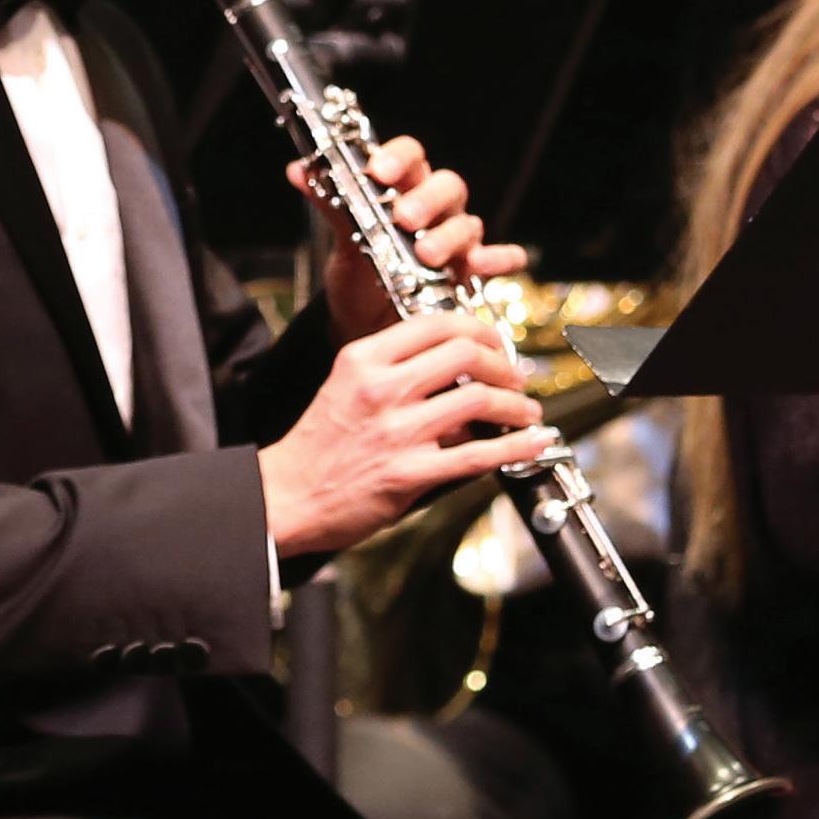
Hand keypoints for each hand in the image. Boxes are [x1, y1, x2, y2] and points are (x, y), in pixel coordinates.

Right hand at [258, 312, 554, 556]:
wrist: (286, 496)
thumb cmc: (319, 444)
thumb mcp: (347, 385)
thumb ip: (396, 370)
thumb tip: (457, 367)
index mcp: (364, 358)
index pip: (436, 323)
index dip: (477, 328)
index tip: (493, 342)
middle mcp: (382, 388)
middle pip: (465, 352)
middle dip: (503, 362)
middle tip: (515, 374)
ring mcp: (397, 431)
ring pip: (479, 399)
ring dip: (516, 404)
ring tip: (527, 410)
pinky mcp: (409, 473)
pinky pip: (477, 454)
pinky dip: (515, 446)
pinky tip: (532, 441)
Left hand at [293, 134, 528, 343]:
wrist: (366, 328)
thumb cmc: (360, 277)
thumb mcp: (344, 242)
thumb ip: (330, 204)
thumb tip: (298, 169)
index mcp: (405, 189)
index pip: (411, 156)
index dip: (399, 158)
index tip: (378, 171)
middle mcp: (437, 208)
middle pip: (446, 185)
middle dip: (426, 200)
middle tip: (404, 218)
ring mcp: (459, 238)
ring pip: (468, 222)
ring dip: (449, 236)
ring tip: (426, 255)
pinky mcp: (473, 271)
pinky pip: (501, 257)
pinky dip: (497, 258)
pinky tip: (480, 264)